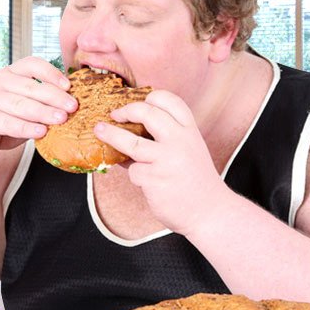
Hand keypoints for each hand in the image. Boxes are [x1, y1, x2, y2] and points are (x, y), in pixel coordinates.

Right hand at [0, 57, 76, 162]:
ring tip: (62, 119)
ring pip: (21, 104)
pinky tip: (41, 132)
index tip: (68, 86)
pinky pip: (8, 122)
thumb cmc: (0, 121)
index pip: (32, 64)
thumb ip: (38, 104)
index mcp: (9, 74)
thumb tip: (68, 107)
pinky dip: (26, 127)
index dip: (51, 73)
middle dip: (54, 96)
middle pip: (30, 86)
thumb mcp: (20, 108)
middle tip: (72, 106)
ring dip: (44, 112)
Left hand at [95, 90, 225, 234]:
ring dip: (111, 135)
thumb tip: (131, 129)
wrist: (210, 212)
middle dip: (127, 110)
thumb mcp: (188, 152)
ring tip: (99, 130)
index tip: (138, 99)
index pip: (171, 101)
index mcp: (190, 131)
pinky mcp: (155, 179)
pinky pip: (133, 171)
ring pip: (131, 142)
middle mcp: (180, 141)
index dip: (151, 96)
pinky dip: (134, 175)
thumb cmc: (195, 182)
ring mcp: (167, 160)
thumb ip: (167, 139)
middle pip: (148, 113)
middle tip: (114, 113)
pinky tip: (144, 181)